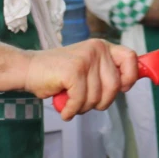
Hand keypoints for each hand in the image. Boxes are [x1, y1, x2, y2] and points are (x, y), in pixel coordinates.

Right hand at [25, 40, 139, 120]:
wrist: (28, 69)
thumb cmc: (58, 73)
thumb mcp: (87, 67)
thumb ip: (106, 72)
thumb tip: (128, 85)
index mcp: (102, 47)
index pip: (131, 58)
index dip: (130, 77)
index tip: (121, 89)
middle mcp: (96, 49)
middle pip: (115, 86)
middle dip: (101, 102)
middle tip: (85, 103)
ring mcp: (85, 59)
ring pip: (97, 97)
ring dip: (83, 108)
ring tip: (71, 102)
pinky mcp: (73, 71)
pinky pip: (81, 101)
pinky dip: (72, 110)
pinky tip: (65, 109)